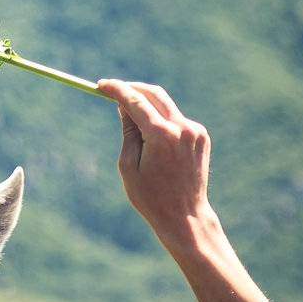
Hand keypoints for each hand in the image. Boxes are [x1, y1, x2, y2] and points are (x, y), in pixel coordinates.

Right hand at [97, 79, 215, 255]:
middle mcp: (182, 129)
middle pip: (154, 94)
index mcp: (161, 136)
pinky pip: (176, 120)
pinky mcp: (201, 137)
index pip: (135, 101)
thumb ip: (127, 132)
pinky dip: (160, 121)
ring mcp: (194, 131)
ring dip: (146, 106)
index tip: (101, 85)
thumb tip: (124, 106)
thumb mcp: (128, 166)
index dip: (117, 89)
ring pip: (165, 106)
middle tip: (113, 90)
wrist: (184, 216)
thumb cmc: (150, 197)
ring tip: (129, 121)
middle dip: (133, 89)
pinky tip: (151, 140)